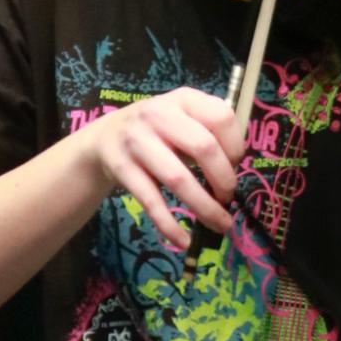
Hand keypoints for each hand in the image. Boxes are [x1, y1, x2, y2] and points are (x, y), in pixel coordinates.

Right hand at [88, 87, 244, 248]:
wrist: (104, 139)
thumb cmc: (157, 132)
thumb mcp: (182, 119)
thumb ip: (210, 134)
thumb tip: (236, 170)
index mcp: (183, 99)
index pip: (222, 118)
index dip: (236, 147)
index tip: (236, 166)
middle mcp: (159, 114)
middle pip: (204, 148)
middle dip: (224, 180)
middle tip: (228, 198)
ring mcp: (137, 140)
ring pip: (179, 178)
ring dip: (205, 207)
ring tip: (220, 224)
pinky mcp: (121, 167)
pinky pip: (151, 200)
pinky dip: (169, 224)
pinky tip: (183, 240)